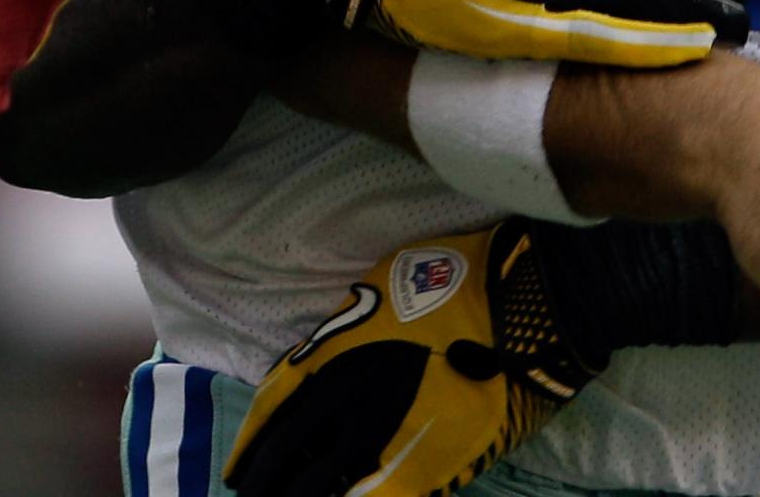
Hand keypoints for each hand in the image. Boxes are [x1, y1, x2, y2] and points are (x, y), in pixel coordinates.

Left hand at [227, 221, 596, 496]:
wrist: (522, 308)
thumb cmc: (460, 282)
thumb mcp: (387, 285)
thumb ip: (354, 323)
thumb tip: (338, 342)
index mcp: (335, 353)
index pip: (274, 411)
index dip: (252, 447)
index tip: (237, 472)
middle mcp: (348, 398)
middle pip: (291, 456)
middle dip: (268, 485)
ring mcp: (385, 436)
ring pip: (325, 485)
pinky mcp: (426, 467)